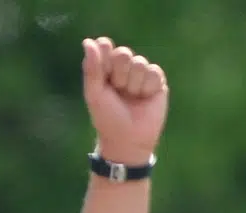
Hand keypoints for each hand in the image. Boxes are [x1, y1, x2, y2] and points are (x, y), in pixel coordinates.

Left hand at [82, 37, 167, 165]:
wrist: (128, 139)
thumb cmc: (108, 117)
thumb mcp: (94, 93)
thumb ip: (92, 68)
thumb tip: (88, 41)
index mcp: (106, 67)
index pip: (105, 46)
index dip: (105, 61)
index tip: (105, 80)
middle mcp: (124, 67)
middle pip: (123, 53)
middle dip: (120, 74)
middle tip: (119, 91)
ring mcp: (141, 74)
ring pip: (140, 63)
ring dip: (134, 84)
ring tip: (133, 98)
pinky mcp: (158, 82)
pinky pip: (154, 72)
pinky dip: (148, 87)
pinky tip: (145, 98)